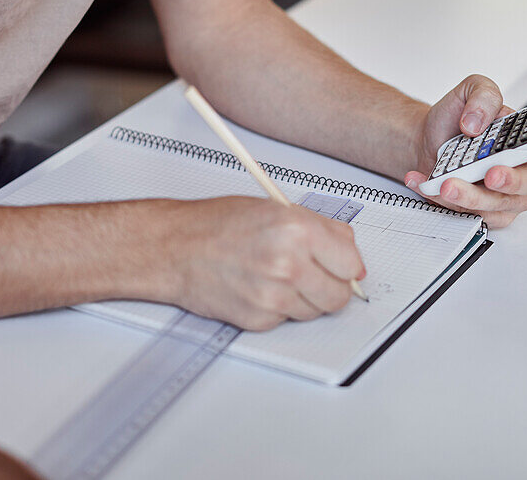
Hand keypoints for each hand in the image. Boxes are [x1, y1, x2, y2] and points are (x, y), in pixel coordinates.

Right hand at [155, 196, 365, 330]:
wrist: (175, 248)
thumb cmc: (217, 225)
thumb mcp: (276, 208)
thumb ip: (321, 229)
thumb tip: (350, 250)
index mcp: (298, 231)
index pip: (351, 264)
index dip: (347, 266)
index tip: (343, 266)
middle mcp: (288, 264)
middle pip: (338, 296)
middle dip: (331, 286)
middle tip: (314, 273)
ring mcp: (273, 296)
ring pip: (315, 311)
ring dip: (305, 298)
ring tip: (278, 275)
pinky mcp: (258, 319)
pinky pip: (287, 319)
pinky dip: (280, 307)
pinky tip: (260, 286)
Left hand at [403, 75, 526, 226]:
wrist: (427, 141)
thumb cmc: (456, 119)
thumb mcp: (469, 91)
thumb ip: (481, 97)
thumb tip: (479, 122)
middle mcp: (524, 166)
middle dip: (511, 180)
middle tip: (491, 174)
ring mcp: (508, 192)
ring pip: (499, 204)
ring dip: (471, 196)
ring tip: (446, 183)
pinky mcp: (488, 211)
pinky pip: (474, 215)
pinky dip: (447, 202)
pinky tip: (431, 186)